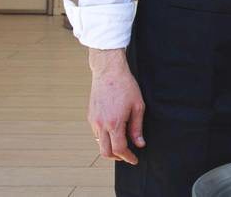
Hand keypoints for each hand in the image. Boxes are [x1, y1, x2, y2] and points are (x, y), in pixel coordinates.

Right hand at [88, 49, 145, 164]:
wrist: (109, 71)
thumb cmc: (125, 86)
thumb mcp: (138, 106)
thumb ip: (137, 128)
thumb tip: (139, 143)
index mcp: (114, 123)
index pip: (119, 149)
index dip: (127, 158)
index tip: (134, 159)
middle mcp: (101, 124)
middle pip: (105, 152)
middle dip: (117, 157)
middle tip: (128, 155)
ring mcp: (93, 121)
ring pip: (99, 143)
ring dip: (110, 147)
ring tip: (122, 142)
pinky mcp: (90, 116)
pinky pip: (96, 133)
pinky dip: (105, 138)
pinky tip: (114, 131)